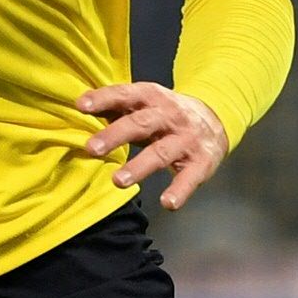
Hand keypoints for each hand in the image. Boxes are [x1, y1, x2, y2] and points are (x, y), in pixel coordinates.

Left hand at [78, 80, 227, 209]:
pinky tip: (168, 203)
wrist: (216, 117)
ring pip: (161, 153)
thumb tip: (81, 104)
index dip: (104, 99)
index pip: (125, 94)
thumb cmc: (165, 113)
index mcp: (151, 97)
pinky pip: (190, 177)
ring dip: (139, 167)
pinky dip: (180, 191)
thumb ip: (114, 105)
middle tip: (92, 149)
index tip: (81, 105)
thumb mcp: (143, 103)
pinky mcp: (201, 162)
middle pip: (140, 124)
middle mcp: (170, 116)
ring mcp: (186, 140)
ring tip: (118, 181)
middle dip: (115, 135)